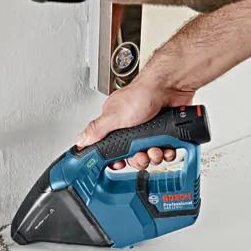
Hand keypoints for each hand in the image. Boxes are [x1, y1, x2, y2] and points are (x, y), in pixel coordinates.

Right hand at [75, 75, 194, 169]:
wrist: (170, 86)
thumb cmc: (142, 94)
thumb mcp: (114, 115)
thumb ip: (97, 130)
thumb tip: (80, 140)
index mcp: (115, 124)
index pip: (111, 149)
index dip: (116, 160)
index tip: (120, 164)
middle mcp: (132, 129)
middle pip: (132, 157)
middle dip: (139, 159)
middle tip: (142, 154)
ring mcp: (150, 131)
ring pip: (150, 156)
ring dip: (155, 156)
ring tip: (156, 147)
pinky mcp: (165, 133)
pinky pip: (166, 151)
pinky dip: (168, 152)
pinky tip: (168, 146)